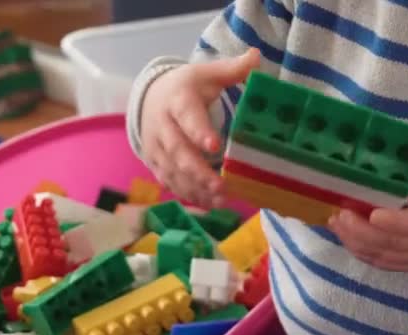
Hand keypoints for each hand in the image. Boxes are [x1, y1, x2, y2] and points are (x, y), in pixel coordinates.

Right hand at [140, 48, 259, 207]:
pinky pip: (170, 182)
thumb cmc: (187, 88)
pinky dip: (189, 195)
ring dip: (195, 188)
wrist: (150, 99)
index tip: (215, 146)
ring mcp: (156, 148)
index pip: (186, 116)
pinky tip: (210, 204)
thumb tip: (257, 57)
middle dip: (198, 170)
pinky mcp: (156, 164)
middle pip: (177, 150)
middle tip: (221, 186)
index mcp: (176, 100)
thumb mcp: (207, 74)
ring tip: (220, 200)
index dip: (198, 132)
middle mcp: (162, 126)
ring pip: (173, 171)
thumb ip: (232, 70)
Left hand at [327, 157, 407, 271]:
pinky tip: (346, 237)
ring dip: (356, 242)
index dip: (394, 222)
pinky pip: (383, 264)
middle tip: (341, 215)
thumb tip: (372, 156)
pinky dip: (362, 252)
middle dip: (363, 231)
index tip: (372, 215)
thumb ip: (407, 167)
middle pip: (395, 242)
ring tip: (336, 223)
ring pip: (386, 256)